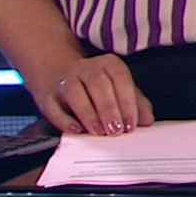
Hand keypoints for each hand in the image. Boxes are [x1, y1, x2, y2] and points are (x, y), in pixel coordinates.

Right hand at [34, 53, 153, 135]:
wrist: (58, 72)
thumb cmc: (96, 84)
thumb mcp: (118, 88)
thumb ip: (136, 102)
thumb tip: (147, 120)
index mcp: (108, 64)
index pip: (120, 78)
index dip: (127, 101)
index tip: (131, 123)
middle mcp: (86, 68)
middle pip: (98, 84)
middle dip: (109, 109)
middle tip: (116, 130)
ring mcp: (64, 80)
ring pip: (75, 92)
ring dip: (88, 114)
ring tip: (99, 132)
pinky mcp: (47, 96)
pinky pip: (54, 107)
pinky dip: (65, 120)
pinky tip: (76, 130)